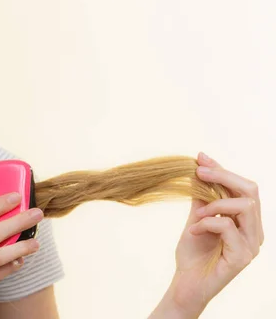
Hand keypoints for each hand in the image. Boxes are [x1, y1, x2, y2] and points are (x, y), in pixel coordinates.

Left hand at [159, 152, 263, 316]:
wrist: (186, 284)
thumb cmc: (193, 253)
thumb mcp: (196, 218)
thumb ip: (202, 197)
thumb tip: (199, 167)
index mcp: (247, 220)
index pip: (244, 187)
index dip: (223, 170)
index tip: (201, 158)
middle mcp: (255, 231)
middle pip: (250, 191)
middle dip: (223, 176)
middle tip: (198, 172)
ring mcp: (251, 245)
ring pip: (244, 206)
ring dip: (214, 204)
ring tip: (196, 215)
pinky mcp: (241, 257)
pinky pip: (228, 227)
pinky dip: (207, 223)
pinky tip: (193, 229)